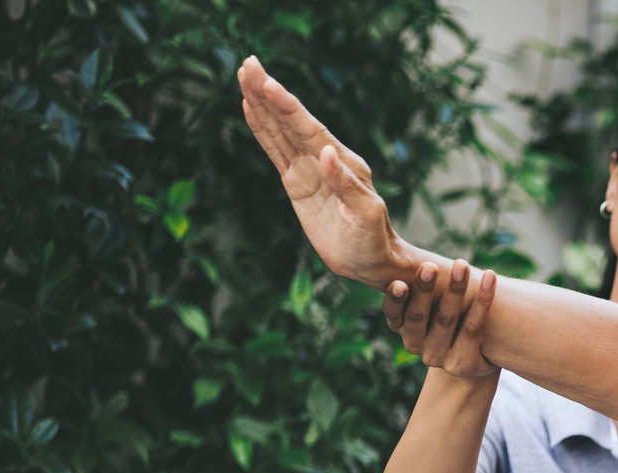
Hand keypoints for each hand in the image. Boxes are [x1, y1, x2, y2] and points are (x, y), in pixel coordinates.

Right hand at [236, 55, 419, 287]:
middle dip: (269, 93)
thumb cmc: (375, 240)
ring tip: (243, 76)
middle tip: (247, 64)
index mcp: (344, 163)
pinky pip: (275, 151)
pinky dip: (262, 130)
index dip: (287, 107)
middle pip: (290, 121)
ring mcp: (309, 169)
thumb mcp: (366, 216)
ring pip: (280, 131)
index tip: (267, 84)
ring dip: (261, 104)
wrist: (372, 262)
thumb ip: (347, 186)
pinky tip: (250, 109)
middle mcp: (325, 159)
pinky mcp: (297, 183)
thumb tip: (326, 153)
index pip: (310, 129)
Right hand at [384, 260, 497, 378]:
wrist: (477, 357)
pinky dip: (483, 301)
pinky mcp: (463, 365)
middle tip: (430, 266)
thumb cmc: (451, 319)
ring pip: (446, 320)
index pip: (394, 315)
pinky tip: (490, 278)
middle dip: (424, 290)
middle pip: (418, 317)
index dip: (395, 300)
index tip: (399, 283)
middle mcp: (417, 346)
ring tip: (462, 265)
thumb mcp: (432, 304)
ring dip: (455, 290)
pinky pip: (473, 328)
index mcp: (404, 329)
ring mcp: (439, 358)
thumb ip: (420, 285)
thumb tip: (404, 249)